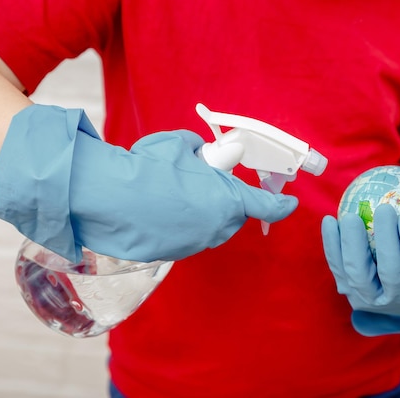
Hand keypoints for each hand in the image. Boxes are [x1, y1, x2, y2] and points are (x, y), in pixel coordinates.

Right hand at [0, 105, 297, 262]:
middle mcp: (216, 227)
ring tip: (175, 194)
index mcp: (227, 200)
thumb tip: (200, 154)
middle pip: (234, 216)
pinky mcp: (173, 253)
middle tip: (205, 183)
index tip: (290, 203)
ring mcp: (194, 243)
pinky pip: (187, 236)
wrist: (110, 198)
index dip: (280, 204)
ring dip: (202, 212)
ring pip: (209, 227)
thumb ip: (199, 150)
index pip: (266, 206)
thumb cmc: (149, 168)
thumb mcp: (179, 145)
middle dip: (227, 201)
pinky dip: (182, 224)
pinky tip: (160, 210)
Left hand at [321, 190, 399, 335]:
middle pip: (392, 273)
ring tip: (349, 216)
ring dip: (352, 246)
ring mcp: (371, 300)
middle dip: (387, 241)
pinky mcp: (349, 293)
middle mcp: (399, 299)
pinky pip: (338, 269)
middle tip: (384, 209)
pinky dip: (332, 246)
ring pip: (358, 276)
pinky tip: (330, 220)